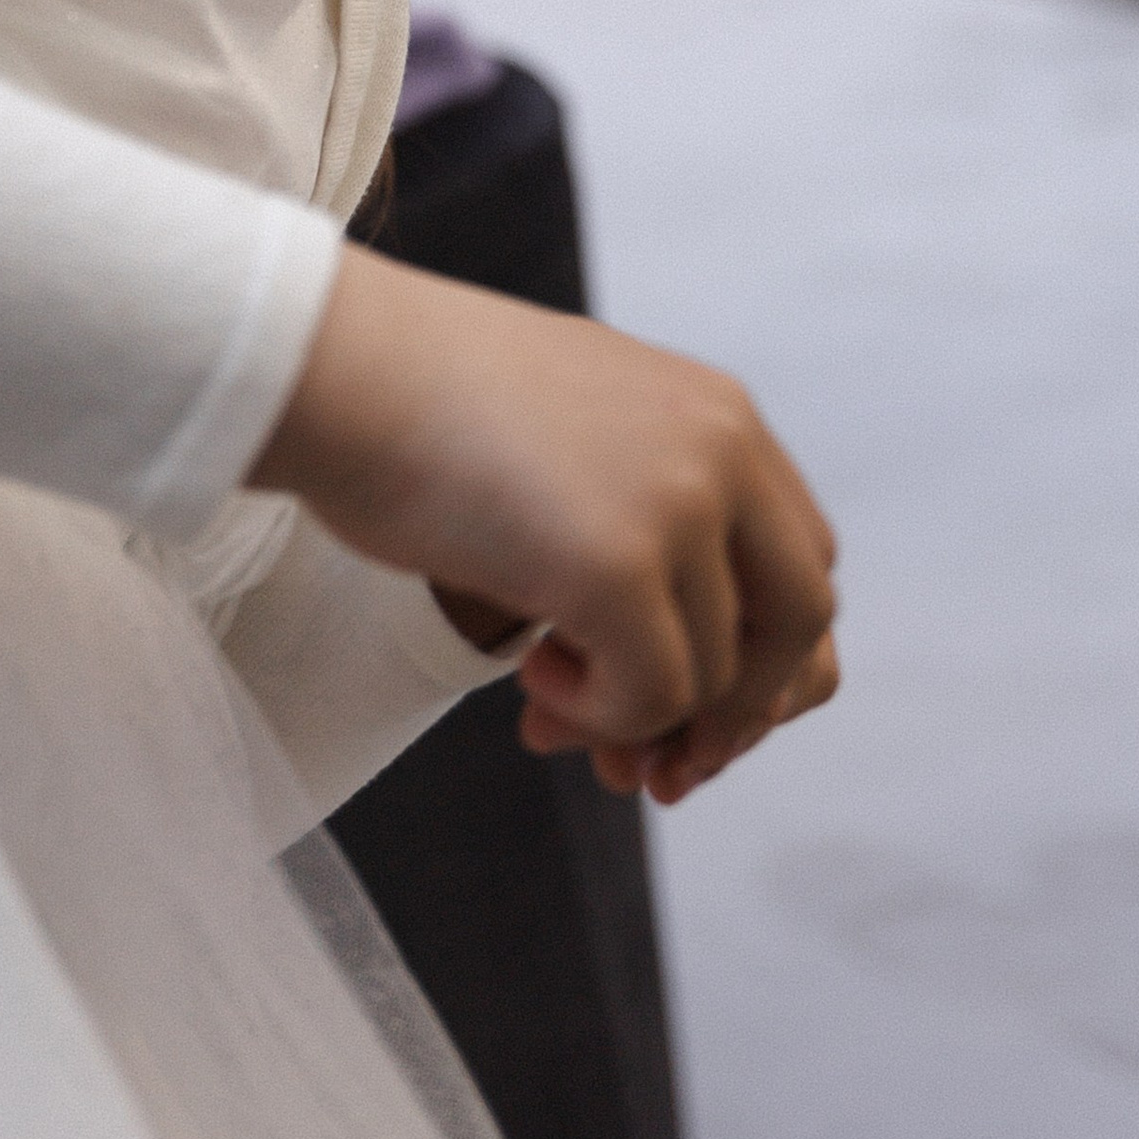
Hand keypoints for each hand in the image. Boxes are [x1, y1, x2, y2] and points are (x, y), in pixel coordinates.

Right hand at [254, 246, 838, 802]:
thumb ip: (651, 532)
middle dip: (733, 715)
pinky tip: (527, 672)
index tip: (689, 718)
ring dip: (632, 719)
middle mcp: (721, 448)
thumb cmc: (426, 411)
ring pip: (715, 678)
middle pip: (798, 625)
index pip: (801, 565)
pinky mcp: (620, 565)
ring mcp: (678, 504)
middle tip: (654, 770)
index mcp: (717, 413)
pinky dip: (598, 715)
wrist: (337, 367)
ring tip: (542, 704)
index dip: (757, 659)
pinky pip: (653, 698)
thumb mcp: (580, 447)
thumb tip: (692, 712)